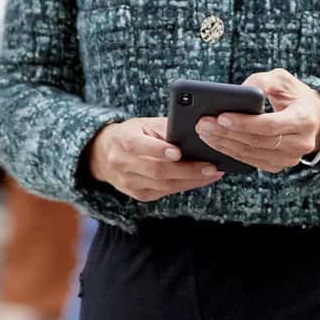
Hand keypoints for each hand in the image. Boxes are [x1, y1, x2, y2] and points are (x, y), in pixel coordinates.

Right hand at [88, 117, 220, 201]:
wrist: (106, 154)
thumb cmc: (134, 134)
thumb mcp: (145, 124)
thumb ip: (167, 128)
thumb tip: (197, 133)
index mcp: (122, 140)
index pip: (137, 146)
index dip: (158, 150)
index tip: (178, 152)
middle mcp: (122, 164)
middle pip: (157, 170)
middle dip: (187, 170)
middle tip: (211, 166)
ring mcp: (130, 183)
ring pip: (165, 185)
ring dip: (192, 180)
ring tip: (213, 172)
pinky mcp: (140, 195)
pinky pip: (167, 192)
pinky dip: (186, 185)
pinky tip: (202, 178)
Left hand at [197, 68, 319, 173]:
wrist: (314, 117)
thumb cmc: (294, 94)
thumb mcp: (282, 79)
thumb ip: (261, 81)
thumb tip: (238, 92)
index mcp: (303, 119)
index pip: (269, 125)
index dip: (244, 123)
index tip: (221, 116)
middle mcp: (300, 143)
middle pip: (257, 142)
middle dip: (227, 133)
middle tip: (202, 124)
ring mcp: (290, 158)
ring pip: (252, 154)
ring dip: (225, 145)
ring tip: (204, 132)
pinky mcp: (279, 165)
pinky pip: (252, 162)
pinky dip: (231, 153)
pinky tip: (215, 142)